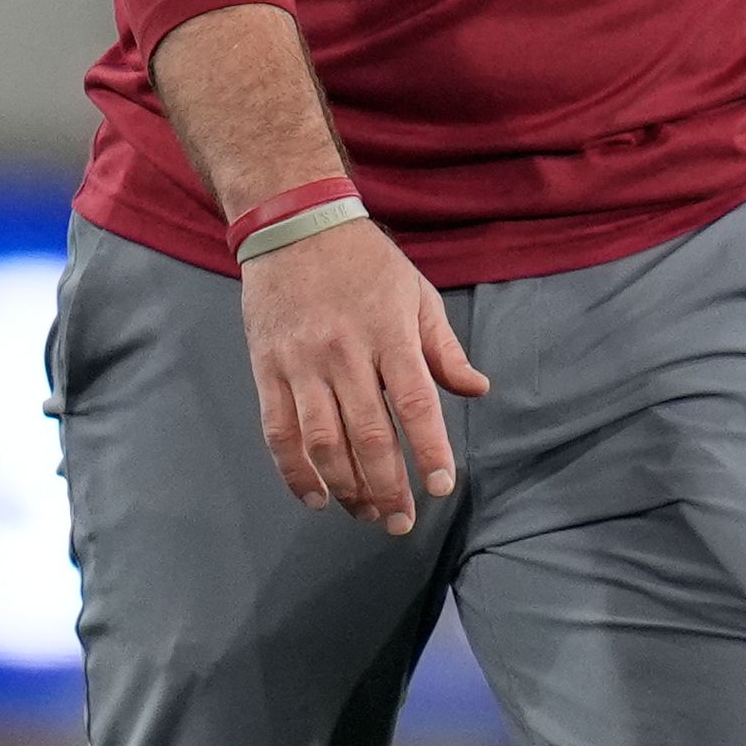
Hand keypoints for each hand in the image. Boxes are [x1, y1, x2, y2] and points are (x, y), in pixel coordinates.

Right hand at [240, 218, 489, 533]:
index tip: (443, 485)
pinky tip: (318, 498)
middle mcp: (344, 351)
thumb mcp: (415, 293)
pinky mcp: (267, 369)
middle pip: (368, 435)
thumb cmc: (365, 261)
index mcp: (388, 331)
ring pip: (322, 442)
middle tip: (402, 522)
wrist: (293, 223)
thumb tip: (478, 389)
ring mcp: (301, 362)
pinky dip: (295, 472)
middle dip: (388, 488)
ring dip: (346, 488)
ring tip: (366, 514)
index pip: (414, 401)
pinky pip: (279, 432)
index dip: (429, 448)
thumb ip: (444, 347)